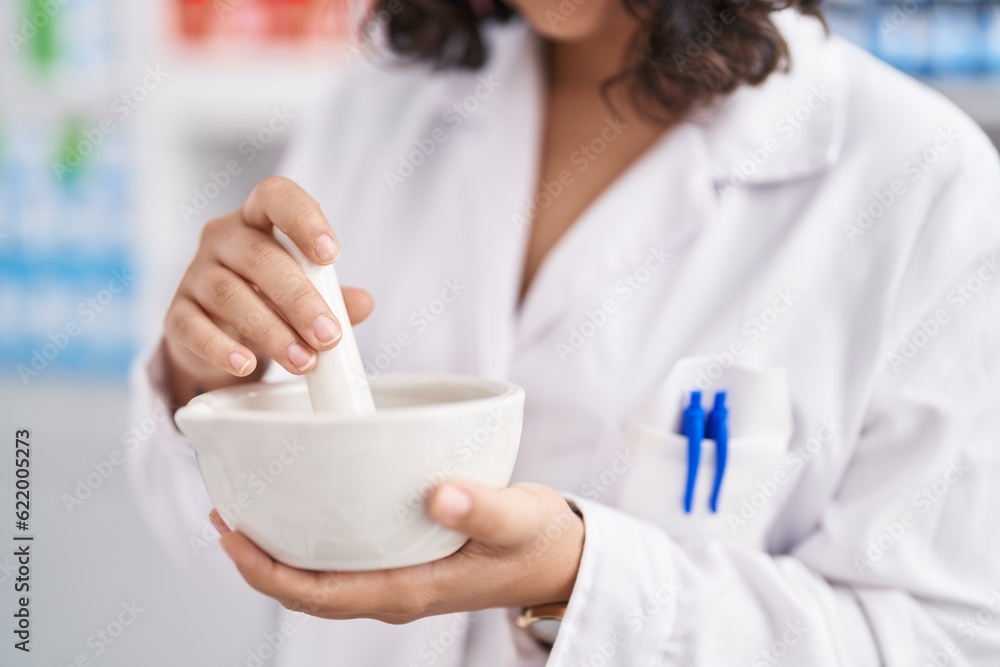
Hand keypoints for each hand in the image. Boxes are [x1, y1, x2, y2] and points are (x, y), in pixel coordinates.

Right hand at [163, 177, 373, 405]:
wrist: (219, 335)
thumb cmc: (268, 298)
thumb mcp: (306, 292)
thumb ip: (335, 295)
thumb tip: (364, 303)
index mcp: (258, 219)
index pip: (276, 197)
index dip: (304, 219)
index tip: (330, 254)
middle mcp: (223, 239)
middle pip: (259, 257)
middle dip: (300, 300)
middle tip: (328, 335)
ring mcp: (195, 275)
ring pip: (230, 295)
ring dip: (271, 331)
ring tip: (304, 360)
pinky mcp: (177, 315)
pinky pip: (193, 328)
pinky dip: (221, 348)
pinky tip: (245, 364)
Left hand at [210, 480, 585, 623]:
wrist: (559, 557)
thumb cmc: (539, 542)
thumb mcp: (519, 521)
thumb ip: (483, 510)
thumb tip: (439, 494)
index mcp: (410, 590)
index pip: (318, 595)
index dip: (266, 572)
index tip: (232, 536)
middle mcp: (394, 590)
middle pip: (306, 590)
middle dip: (257, 560)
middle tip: (223, 514)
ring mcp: (397, 577)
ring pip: (319, 576)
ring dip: (278, 550)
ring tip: (248, 509)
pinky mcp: (404, 559)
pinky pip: (342, 558)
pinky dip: (311, 538)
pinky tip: (304, 503)